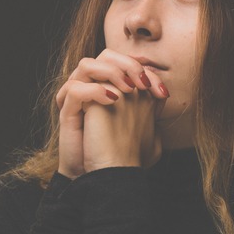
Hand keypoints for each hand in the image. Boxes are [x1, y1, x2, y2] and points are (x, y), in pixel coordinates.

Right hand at [55, 49, 169, 177]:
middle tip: (143, 84)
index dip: (143, 67)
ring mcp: (79, 100)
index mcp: (110, 89)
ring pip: (86, 65)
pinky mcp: (67, 113)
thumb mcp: (144, 131)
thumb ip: (152, 111)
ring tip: (128, 89)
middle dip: (128, 64)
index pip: (124, 62)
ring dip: (111, 72)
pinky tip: (112, 101)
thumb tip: (166, 94)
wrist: (101, 177)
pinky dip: (94, 90)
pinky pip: (75, 90)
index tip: (159, 84)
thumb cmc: (120, 153)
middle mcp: (93, 89)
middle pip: (106, 56)